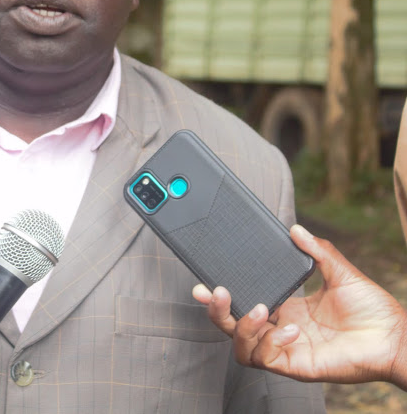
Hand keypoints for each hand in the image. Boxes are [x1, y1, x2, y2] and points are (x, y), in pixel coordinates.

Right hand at [192, 224, 406, 388]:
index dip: (222, 295)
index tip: (206, 281)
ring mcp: (286, 349)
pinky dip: (270, 341)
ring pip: (241, 345)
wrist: (395, 336)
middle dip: (216, 311)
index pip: (243, 301)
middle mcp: (280, 328)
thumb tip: (296, 228)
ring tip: (257, 308)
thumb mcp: (340, 271)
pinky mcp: (296, 366)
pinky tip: (289, 328)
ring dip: (241, 326)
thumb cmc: (373, 309)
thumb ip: (317, 250)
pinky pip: (267, 358)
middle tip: (213, 292)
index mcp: (286, 307)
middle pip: (232, 325)